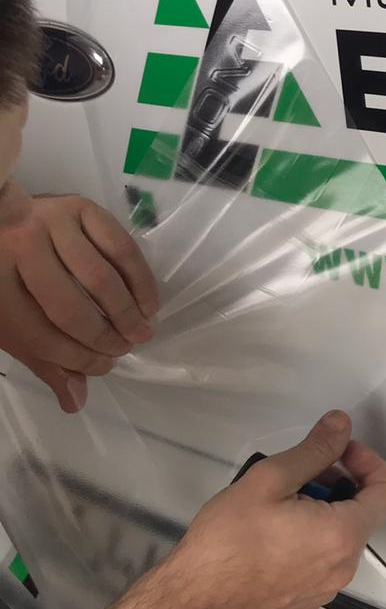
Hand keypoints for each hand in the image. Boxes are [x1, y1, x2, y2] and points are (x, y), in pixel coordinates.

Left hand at [0, 190, 158, 412]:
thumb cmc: (7, 278)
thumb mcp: (13, 322)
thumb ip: (45, 360)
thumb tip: (76, 402)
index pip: (38, 336)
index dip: (75, 360)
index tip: (102, 368)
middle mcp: (17, 253)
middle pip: (68, 308)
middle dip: (104, 337)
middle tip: (126, 348)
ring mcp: (49, 225)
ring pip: (99, 278)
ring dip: (127, 311)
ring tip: (142, 330)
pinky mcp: (80, 206)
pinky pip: (120, 247)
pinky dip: (140, 278)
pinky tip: (148, 301)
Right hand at [158, 411, 385, 608]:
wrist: (191, 598)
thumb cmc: (226, 541)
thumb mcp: (270, 479)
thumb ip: (315, 450)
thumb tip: (341, 426)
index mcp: (342, 535)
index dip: (370, 463)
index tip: (342, 453)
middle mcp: (343, 568)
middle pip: (363, 514)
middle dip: (340, 486)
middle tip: (302, 475)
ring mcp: (325, 590)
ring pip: (342, 539)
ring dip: (325, 514)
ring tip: (283, 505)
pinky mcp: (306, 603)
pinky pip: (323, 564)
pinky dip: (311, 542)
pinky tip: (276, 536)